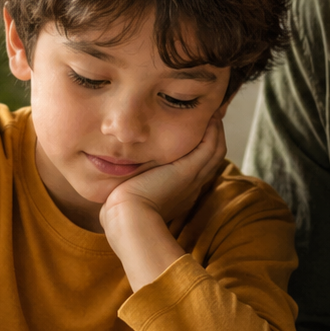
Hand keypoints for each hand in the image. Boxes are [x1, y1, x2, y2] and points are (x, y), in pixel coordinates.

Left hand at [100, 118, 226, 228]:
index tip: (193, 131)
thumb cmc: (121, 211)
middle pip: (211, 158)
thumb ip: (127, 183)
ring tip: (212, 112)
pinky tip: (209, 118)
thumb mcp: (128, 193)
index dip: (198, 149)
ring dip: (215, 131)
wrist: (127, 218)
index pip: (196, 167)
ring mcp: (192, 179)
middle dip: (212, 136)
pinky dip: (213, 132)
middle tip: (210, 116)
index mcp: (178, 193)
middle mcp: (190, 187)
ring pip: (215, 151)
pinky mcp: (188, 171)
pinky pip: (210, 148)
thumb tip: (113, 179)